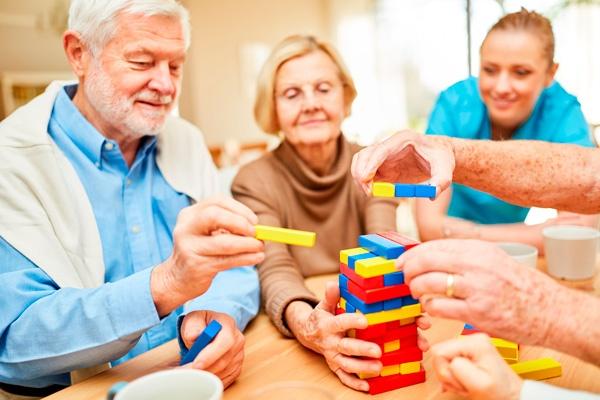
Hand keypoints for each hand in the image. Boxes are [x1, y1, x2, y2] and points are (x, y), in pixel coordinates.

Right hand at [151, 197, 264, 314]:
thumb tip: (258, 228)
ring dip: (248, 244)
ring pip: (224, 242)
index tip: (254, 220)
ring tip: (260, 247)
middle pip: (214, 215)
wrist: (177, 279)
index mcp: (189, 215)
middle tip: (255, 232)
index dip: (239, 209)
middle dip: (240, 222)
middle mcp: (186, 228)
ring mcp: (189, 248)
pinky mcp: (197, 266)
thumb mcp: (207, 233)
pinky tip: (256, 258)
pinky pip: (227, 260)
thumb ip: (227, 227)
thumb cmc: (199, 252)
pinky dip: (246, 258)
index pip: (216, 201)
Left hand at [180, 310, 244, 387]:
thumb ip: (192, 326)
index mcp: (228, 324)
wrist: (209, 330)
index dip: (211, 355)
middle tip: (186, 373)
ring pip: (223, 373)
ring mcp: (239, 355)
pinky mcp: (237, 368)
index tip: (196, 364)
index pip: (225, 341)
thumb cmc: (201, 324)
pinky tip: (200, 376)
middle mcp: (237, 340)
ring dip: (206, 376)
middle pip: (224, 361)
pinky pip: (225, 380)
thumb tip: (194, 336)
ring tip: (189, 373)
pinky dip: (211, 382)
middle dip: (204, 370)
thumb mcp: (193, 319)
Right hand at [286, 282, 381, 391]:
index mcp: (327, 325)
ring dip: (362, 367)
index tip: (365, 321)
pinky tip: (368, 386)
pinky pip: (344, 376)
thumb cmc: (322, 317)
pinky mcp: (334, 366)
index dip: (352, 321)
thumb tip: (333, 284)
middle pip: (346, 347)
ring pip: (347, 364)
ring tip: (378, 367)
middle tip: (378, 350)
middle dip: (362, 350)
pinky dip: (354, 383)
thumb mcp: (324, 305)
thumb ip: (331, 296)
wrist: (308, 333)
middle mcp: (330, 342)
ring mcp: (332, 356)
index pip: (340, 322)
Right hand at [351, 130, 454, 197]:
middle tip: (368, 192)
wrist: (440, 156)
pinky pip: (366, 170)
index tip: (365, 180)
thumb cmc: (442, 159)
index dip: (370, 164)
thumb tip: (432, 194)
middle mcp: (390, 145)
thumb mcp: (446, 169)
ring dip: (359, 176)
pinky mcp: (383, 164)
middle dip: (361, 172)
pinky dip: (364, 181)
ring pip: (361, 161)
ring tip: (369, 192)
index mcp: (403, 139)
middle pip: (365, 154)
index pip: (380, 150)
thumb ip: (441, 181)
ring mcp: (384, 155)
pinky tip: (372, 191)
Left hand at [397, 239, 558, 345]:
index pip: (434, 245)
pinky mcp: (476, 313)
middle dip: (409, 270)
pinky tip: (433, 308)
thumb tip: (428, 255)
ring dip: (416, 290)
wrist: (549, 310)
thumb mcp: (494, 258)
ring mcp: (476, 289)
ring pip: (428, 284)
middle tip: (405, 278)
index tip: (401, 262)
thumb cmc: (519, 285)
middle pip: (426, 261)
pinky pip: (438, 307)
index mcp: (479, 249)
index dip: (412, 254)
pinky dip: (430, 307)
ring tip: (418, 294)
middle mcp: (476, 265)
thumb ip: (464, 255)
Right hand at [431, 333, 521, 399]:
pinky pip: (448, 359)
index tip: (460, 382)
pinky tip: (464, 379)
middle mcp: (472, 338)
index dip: (445, 370)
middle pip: (439, 351)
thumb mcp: (479, 383)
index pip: (439, 351)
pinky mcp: (468, 350)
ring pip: (442, 356)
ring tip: (465, 383)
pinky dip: (453, 373)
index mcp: (475, 343)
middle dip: (447, 372)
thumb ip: (459, 368)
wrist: (511, 395)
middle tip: (462, 384)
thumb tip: (448, 361)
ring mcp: (470, 343)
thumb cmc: (500, 392)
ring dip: (450, 374)